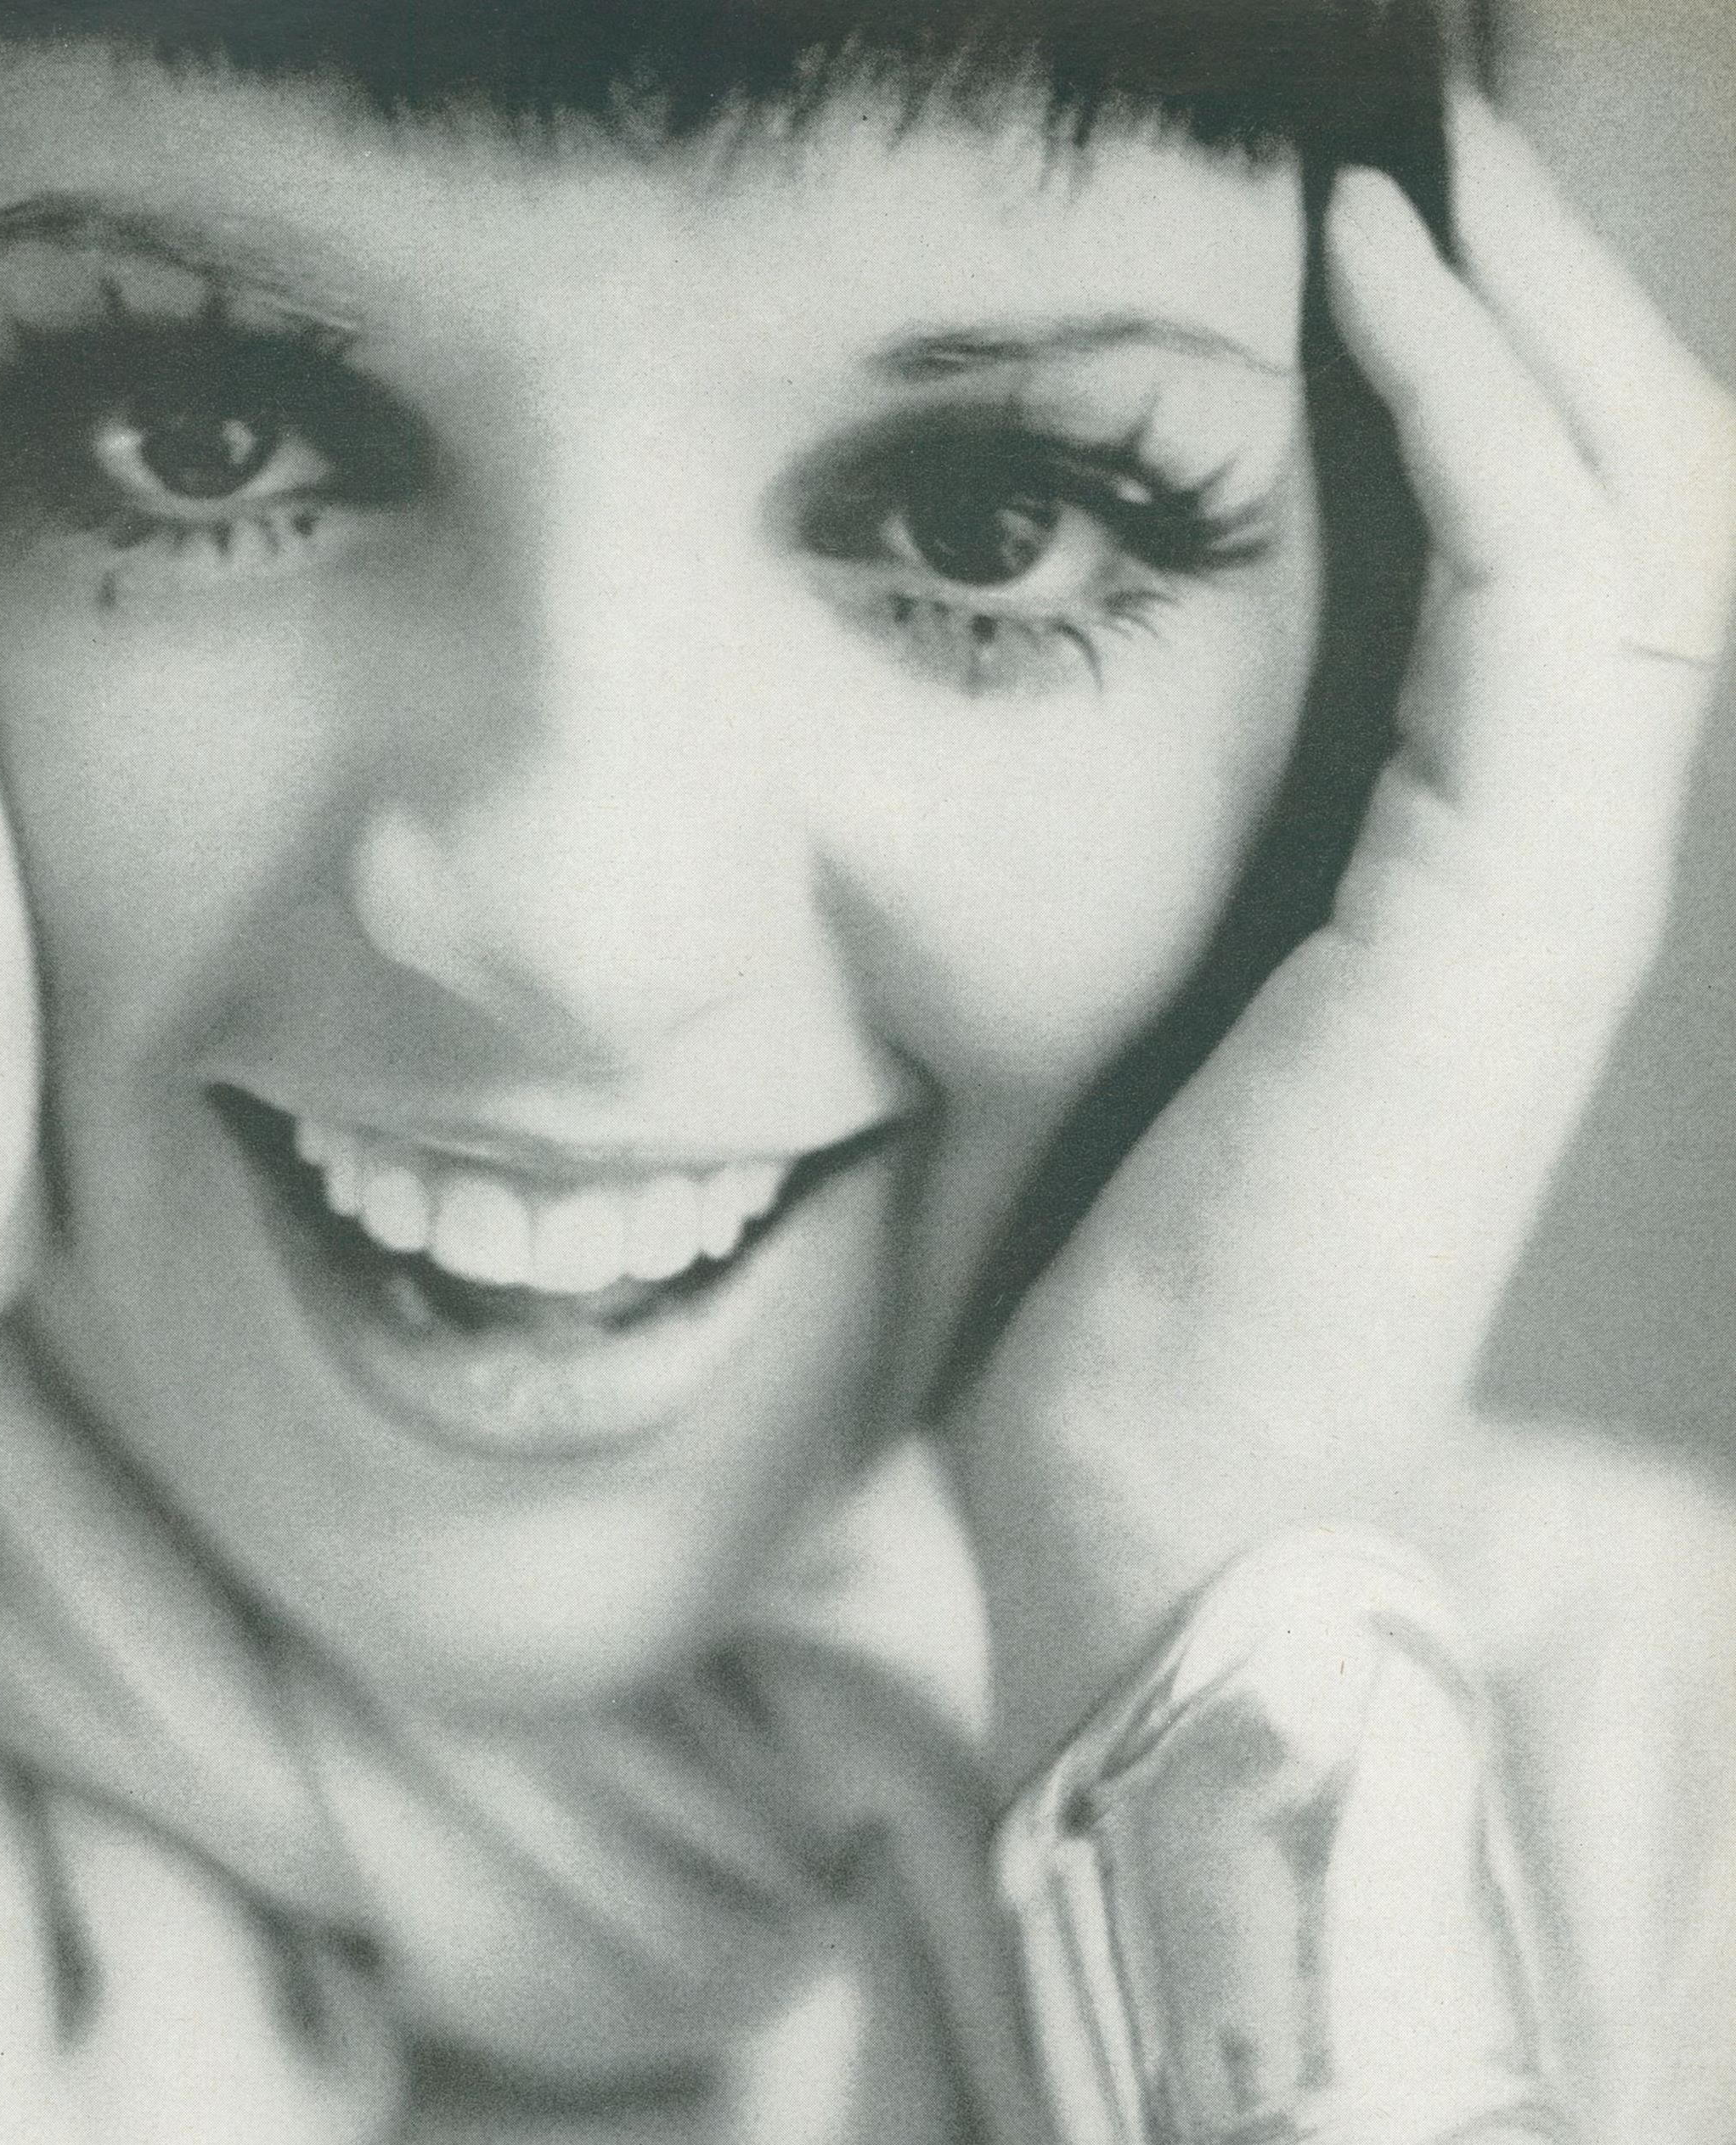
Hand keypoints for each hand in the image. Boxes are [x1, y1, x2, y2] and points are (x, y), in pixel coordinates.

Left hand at [952, 96, 1735, 1788]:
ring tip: (1412, 128)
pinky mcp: (1511, 918)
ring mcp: (1552, 882)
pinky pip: (1545, 593)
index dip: (1470, 342)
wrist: (1157, 1507)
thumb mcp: (1123, 1018)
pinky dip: (1476, 416)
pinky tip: (1367, 272)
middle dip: (1530, 266)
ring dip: (1525, 287)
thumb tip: (1015, 696)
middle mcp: (1542, 853)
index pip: (1534, 531)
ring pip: (1625, 492)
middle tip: (1418, 91)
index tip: (1335, 181)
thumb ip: (1150, 857)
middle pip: (1618, 470)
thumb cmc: (1110, 1288)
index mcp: (1452, 866)